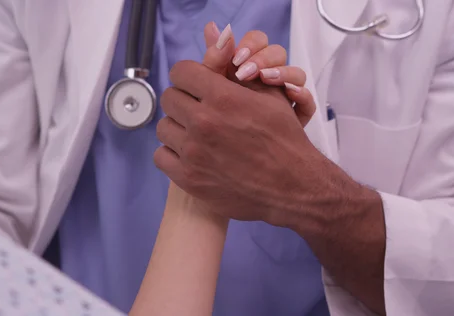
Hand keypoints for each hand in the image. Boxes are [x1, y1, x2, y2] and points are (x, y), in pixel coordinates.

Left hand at [154, 24, 342, 223]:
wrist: (292, 186)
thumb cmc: (284, 139)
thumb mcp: (269, 95)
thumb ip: (236, 65)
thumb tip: (215, 32)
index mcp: (223, 97)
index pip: (181, 71)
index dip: (190, 75)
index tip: (198, 84)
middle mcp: (204, 123)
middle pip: (170, 97)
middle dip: (184, 99)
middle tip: (199, 108)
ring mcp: (193, 153)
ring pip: (164, 126)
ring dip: (178, 126)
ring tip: (196, 132)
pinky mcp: (188, 178)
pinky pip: (161, 156)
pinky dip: (173, 153)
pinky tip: (191, 153)